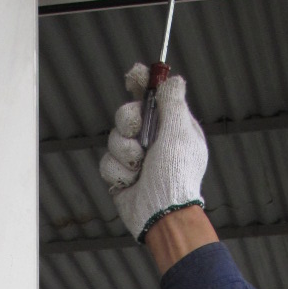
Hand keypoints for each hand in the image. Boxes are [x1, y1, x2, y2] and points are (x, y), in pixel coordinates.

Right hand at [99, 63, 207, 241]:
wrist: (161, 213)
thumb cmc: (176, 174)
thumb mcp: (180, 132)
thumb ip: (173, 102)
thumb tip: (173, 79)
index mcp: (171, 127)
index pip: (154, 97)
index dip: (143, 84)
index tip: (135, 75)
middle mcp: (153, 140)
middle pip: (127, 113)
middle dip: (129, 121)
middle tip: (138, 133)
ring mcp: (136, 158)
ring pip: (114, 138)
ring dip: (125, 152)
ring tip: (140, 168)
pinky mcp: (121, 175)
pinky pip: (107, 162)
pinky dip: (119, 172)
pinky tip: (132, 182)